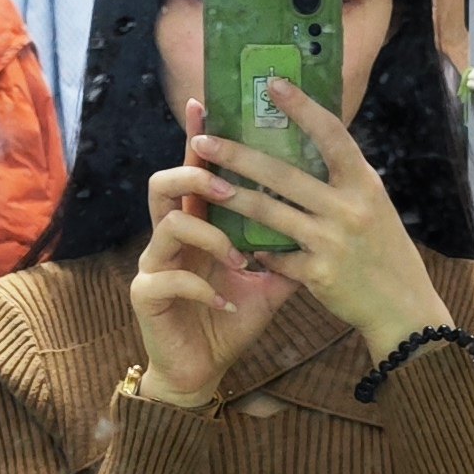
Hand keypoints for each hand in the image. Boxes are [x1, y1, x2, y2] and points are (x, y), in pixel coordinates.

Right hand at [125, 105, 297, 406]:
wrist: (203, 369)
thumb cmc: (231, 318)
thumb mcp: (270, 281)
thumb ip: (287, 245)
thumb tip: (327, 213)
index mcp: (198, 222)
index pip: (195, 170)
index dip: (196, 136)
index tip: (206, 104)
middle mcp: (170, 234)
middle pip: (164, 182)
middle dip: (199, 177)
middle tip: (231, 189)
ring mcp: (154, 262)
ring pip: (169, 223)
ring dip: (209, 236)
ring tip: (239, 260)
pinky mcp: (147, 294)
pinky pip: (170, 277)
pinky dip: (204, 288)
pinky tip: (225, 304)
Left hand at [188, 85, 450, 363]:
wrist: (403, 308)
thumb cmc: (385, 251)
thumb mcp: (374, 206)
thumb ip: (344, 180)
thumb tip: (313, 143)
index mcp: (365, 183)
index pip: (332, 134)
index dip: (303, 107)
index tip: (273, 84)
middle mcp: (350, 207)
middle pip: (284, 173)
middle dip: (238, 156)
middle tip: (204, 141)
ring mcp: (333, 241)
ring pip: (269, 213)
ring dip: (232, 198)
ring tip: (201, 185)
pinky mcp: (319, 274)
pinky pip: (276, 256)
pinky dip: (256, 250)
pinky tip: (240, 246)